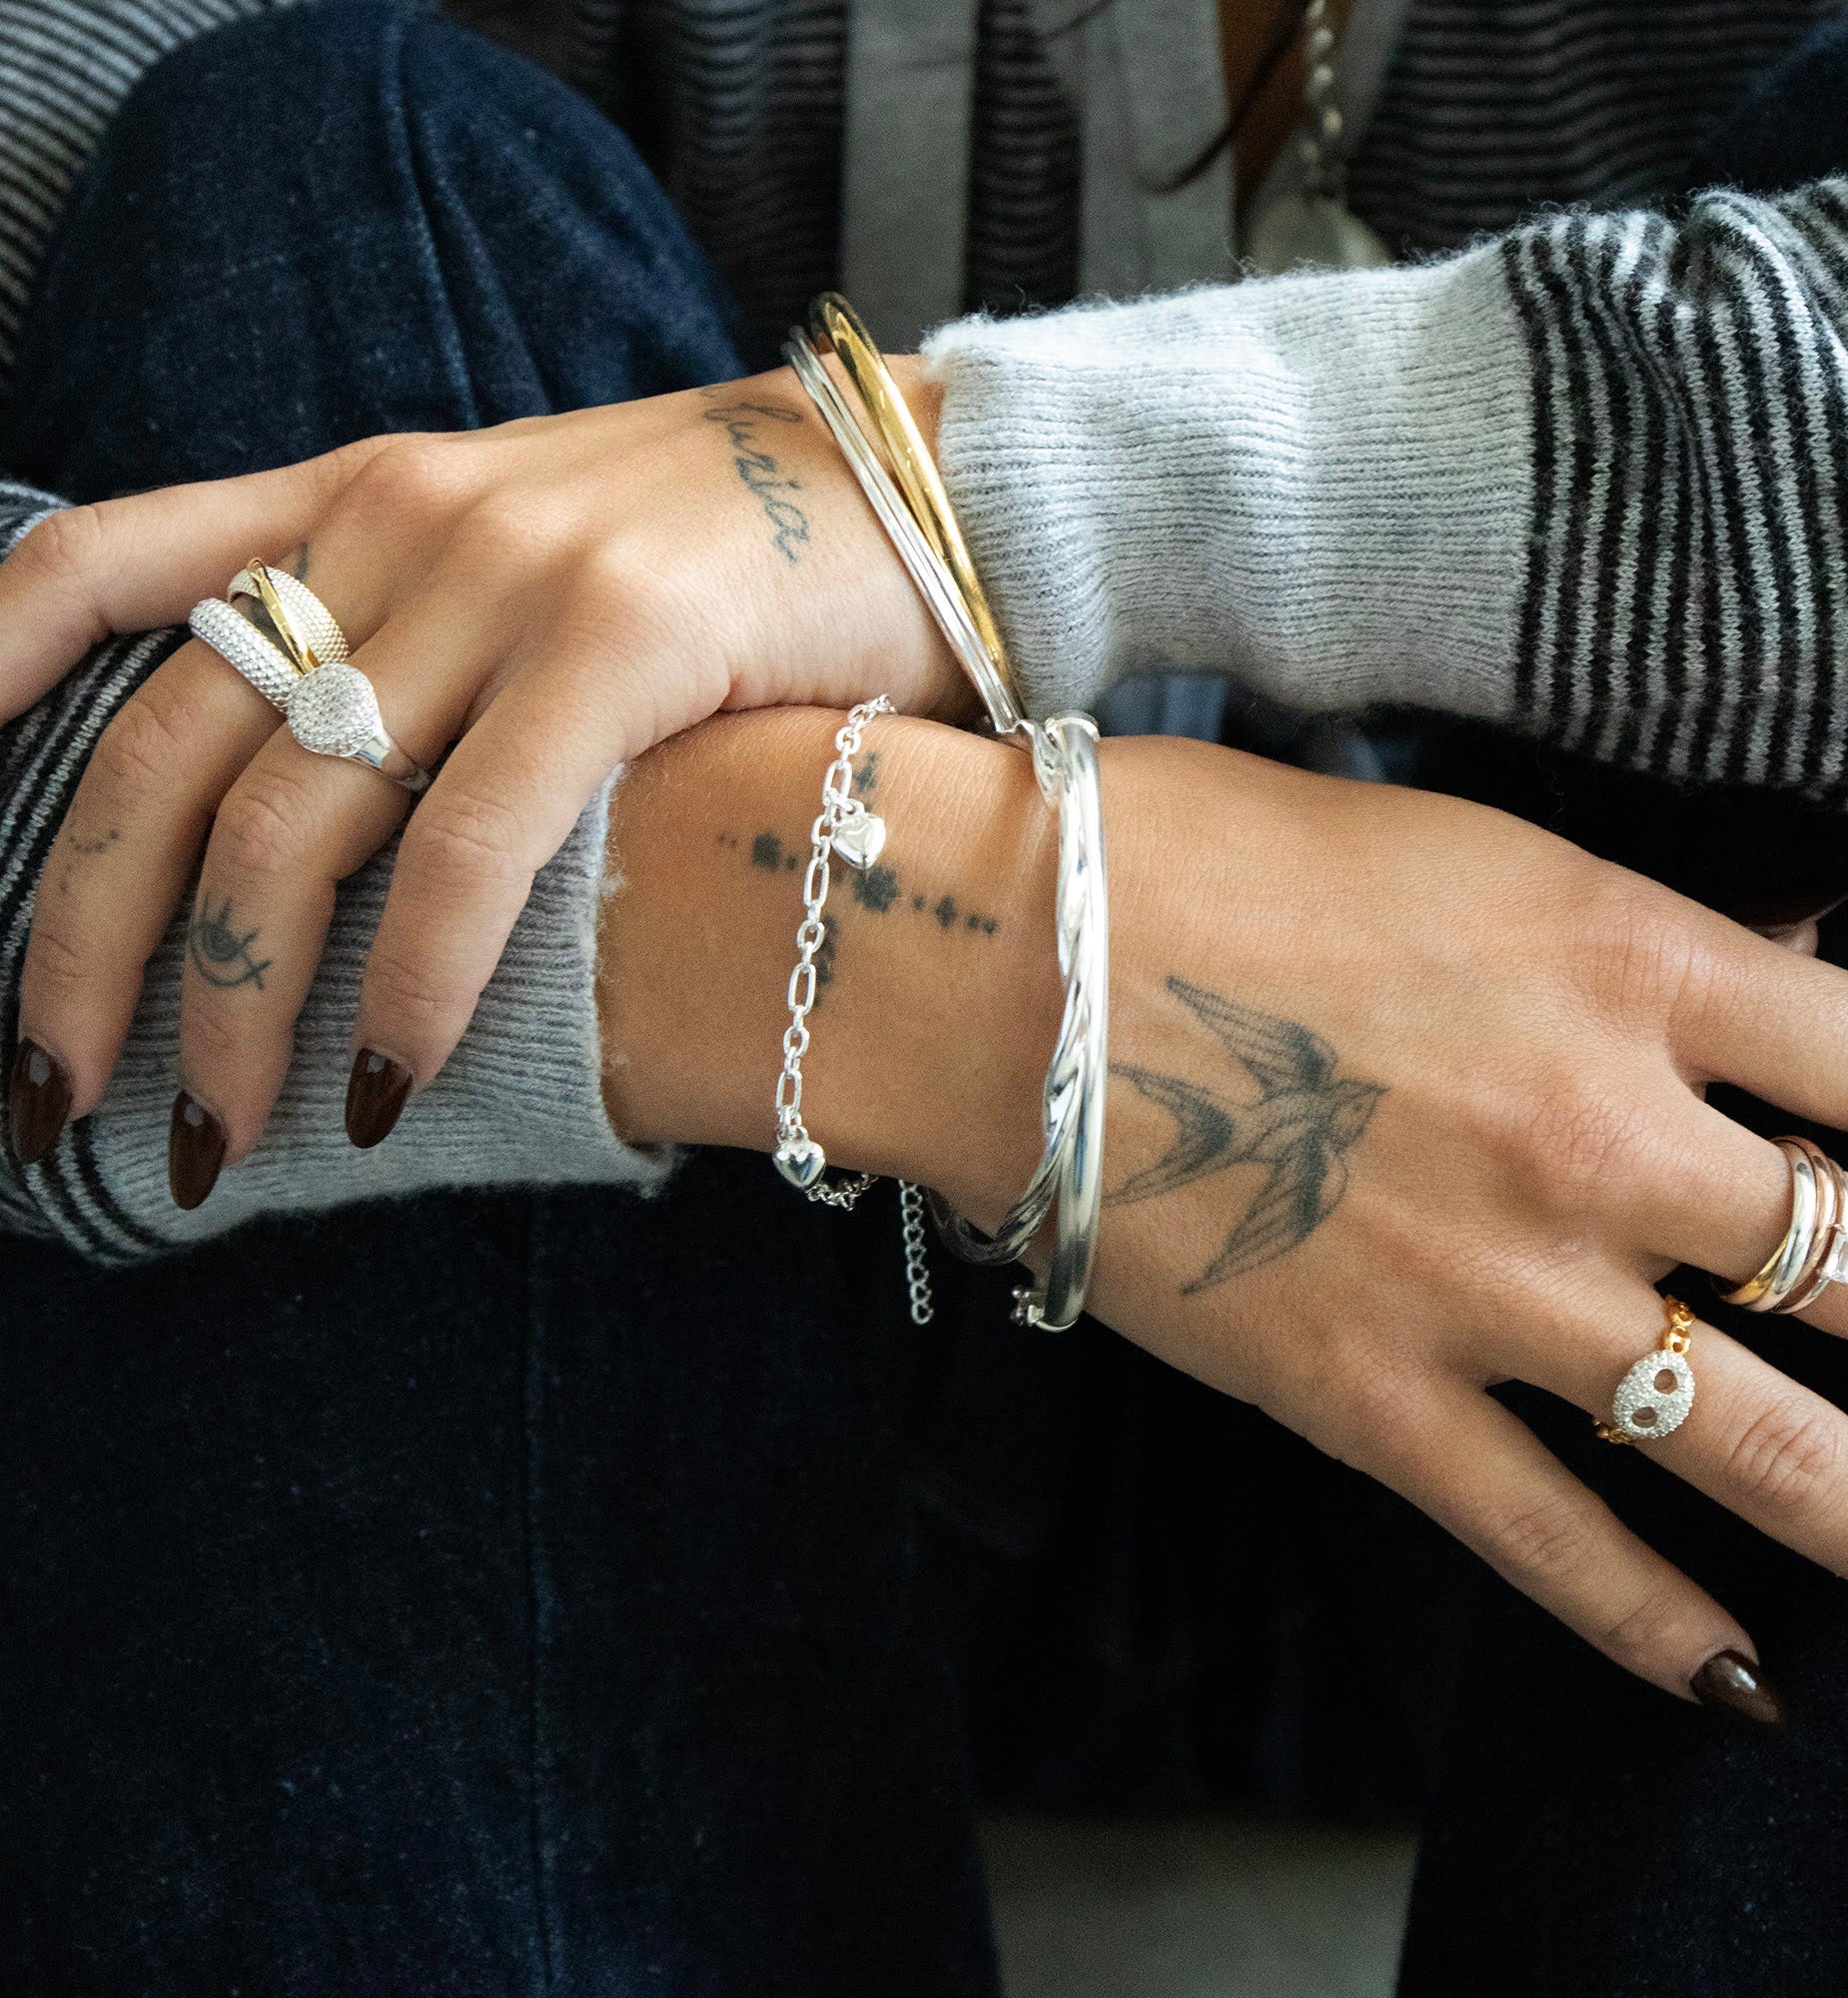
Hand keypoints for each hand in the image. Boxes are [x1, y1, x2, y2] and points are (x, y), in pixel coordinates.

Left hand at [3, 368, 953, 1194]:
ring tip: (210, 1135)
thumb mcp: (540, 557)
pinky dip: (413, 980)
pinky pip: (469, 841)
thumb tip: (344, 823)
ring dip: (227, 1000)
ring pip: (289, 813)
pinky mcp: (619, 641)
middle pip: (164, 744)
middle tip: (48, 1094)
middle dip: (79, 941)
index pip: (100, 560)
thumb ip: (425, 644)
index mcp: (364, 497)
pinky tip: (391, 1085)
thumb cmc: (738, 555)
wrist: (924, 481)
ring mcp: (505, 576)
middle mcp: (401, 522)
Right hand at [599, 713, 1847, 1709]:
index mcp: (1636, 970)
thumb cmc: (1220, 858)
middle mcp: (1605, 1141)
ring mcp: (1496, 1288)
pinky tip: (1740, 1684)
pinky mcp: (1372, 1397)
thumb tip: (1813, 967)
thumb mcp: (1476, 850)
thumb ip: (1660, 934)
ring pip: (1777, 1455)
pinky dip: (1657, 1626)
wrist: (1004, 965)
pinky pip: (1553, 1541)